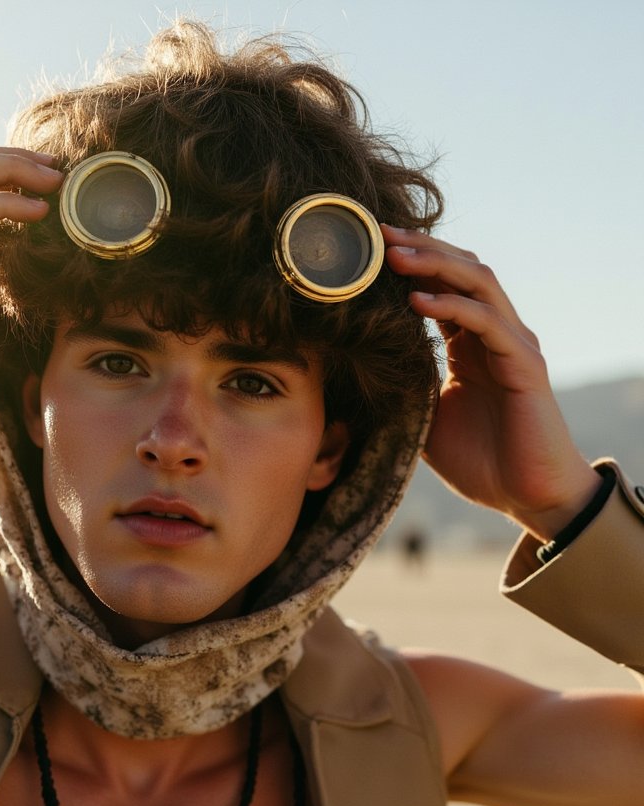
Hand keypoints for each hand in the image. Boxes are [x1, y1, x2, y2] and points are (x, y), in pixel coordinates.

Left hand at [382, 225, 600, 540]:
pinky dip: (453, 307)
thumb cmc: (479, 460)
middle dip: (420, 250)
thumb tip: (354, 377)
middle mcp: (494, 335)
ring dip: (435, 265)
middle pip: (460, 272)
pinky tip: (417, 302)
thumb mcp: (424, 419)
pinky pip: (487, 322)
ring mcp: (512, 345)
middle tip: (379, 236)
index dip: (409, 267)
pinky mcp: (525, 364)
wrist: (526, 496)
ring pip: (478, 283)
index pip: (440, 289)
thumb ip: (402, 389)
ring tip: (394, 256)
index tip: (368, 251)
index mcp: (469, 345)